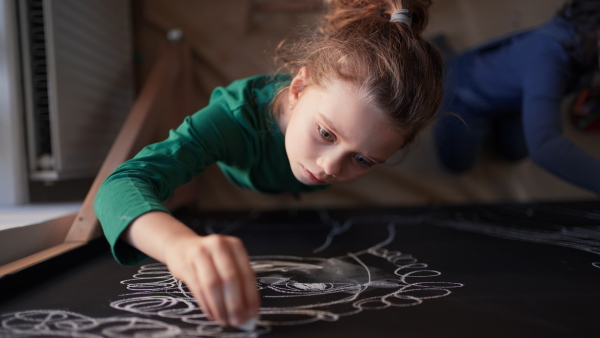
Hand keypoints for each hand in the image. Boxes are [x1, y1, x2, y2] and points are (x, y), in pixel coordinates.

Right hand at [122, 211, 259, 326]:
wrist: (181, 246)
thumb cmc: (209, 258)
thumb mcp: (227, 260)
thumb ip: (238, 281)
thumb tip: (247, 310)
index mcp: (235, 245)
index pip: (246, 273)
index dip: (250, 296)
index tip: (252, 313)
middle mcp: (218, 245)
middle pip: (230, 278)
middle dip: (235, 303)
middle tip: (238, 320)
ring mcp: (200, 253)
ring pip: (213, 284)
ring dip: (220, 306)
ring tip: (224, 320)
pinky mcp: (185, 264)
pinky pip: (198, 288)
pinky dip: (206, 304)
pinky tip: (212, 314)